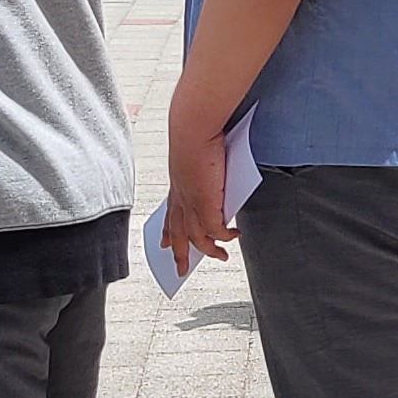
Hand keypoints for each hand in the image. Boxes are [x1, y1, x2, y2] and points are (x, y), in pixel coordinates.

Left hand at [166, 110, 235, 260]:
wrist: (194, 128)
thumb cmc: (198, 133)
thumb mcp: (200, 159)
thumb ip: (206, 174)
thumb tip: (218, 186)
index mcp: (177, 185)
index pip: (169, 214)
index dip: (167, 230)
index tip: (163, 243)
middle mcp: (180, 197)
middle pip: (177, 232)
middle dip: (179, 253)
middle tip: (179, 269)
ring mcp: (191, 202)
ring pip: (195, 237)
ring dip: (208, 250)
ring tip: (221, 257)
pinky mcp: (205, 203)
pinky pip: (215, 229)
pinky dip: (224, 236)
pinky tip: (234, 237)